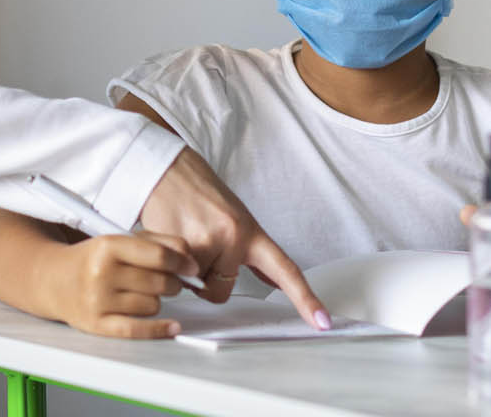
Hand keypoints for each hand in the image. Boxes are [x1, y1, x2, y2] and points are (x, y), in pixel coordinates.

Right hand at [49, 233, 196, 337]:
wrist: (53, 280)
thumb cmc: (93, 259)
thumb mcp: (119, 240)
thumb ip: (156, 242)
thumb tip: (189, 258)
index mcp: (108, 246)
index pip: (158, 256)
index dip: (181, 262)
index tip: (191, 267)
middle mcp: (101, 273)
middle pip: (159, 283)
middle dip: (171, 283)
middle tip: (166, 281)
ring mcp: (98, 301)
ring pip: (152, 305)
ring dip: (155, 301)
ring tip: (141, 293)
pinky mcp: (97, 324)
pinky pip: (137, 330)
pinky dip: (159, 329)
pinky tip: (172, 326)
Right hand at [139, 149, 329, 328]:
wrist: (168, 169)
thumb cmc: (201, 195)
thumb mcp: (237, 220)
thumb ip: (254, 254)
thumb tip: (276, 282)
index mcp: (251, 232)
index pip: (285, 270)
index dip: (306, 299)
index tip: (323, 321)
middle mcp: (233, 237)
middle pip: (221, 291)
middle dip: (207, 279)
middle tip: (200, 246)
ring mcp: (206, 242)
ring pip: (196, 286)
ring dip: (187, 272)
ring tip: (184, 238)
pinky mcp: (178, 245)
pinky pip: (176, 276)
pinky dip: (169, 266)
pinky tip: (170, 239)